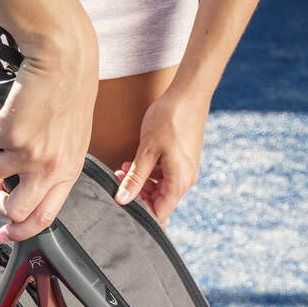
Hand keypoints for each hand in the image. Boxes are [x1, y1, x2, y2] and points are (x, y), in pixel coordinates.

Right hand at [0, 33, 98, 242]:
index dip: (22, 231)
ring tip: (0, 134)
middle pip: (14, 210)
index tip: (6, 234)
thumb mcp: (70, 139)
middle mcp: (50, 168)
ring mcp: (29, 153)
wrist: (64, 58)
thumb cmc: (67, 93)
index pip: (45, 218)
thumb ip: (50, 166)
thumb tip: (15, 188)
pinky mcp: (10, 134)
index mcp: (68, 171)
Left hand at [114, 87, 211, 226]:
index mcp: (179, 182)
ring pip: (159, 187)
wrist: (189, 93)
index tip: (122, 204)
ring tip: (123, 169)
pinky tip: (134, 162)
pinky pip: (164, 175)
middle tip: (118, 182)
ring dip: (140, 182)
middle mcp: (185, 180)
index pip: (159, 213)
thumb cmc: (170, 118)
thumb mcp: (147, 150)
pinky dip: (149, 172)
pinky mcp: (182, 160)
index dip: (140, 212)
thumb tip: (122, 199)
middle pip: (159, 201)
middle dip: (137, 194)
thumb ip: (134, 178)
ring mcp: (185, 170)